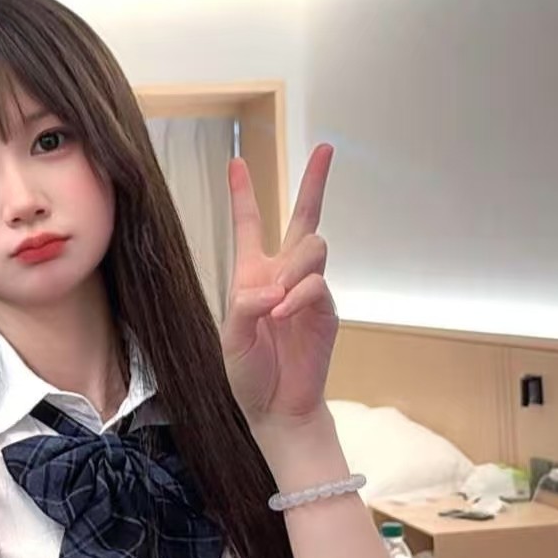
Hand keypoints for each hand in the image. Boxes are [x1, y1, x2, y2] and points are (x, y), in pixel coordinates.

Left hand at [220, 143, 338, 431]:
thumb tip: (277, 287)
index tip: (237, 162)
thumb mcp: (231, 337)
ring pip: (312, 247)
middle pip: (303, 217)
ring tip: (278, 302)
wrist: (273, 409)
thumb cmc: (247, 375)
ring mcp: (308, 290)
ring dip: (293, 267)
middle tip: (325, 148)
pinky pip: (317, 285)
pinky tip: (284, 314)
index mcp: (252, 274)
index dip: (243, 194)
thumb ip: (247, 305)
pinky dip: (298, 296)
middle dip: (315, 182)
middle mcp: (283, 275)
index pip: (249, 225)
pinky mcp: (326, 310)